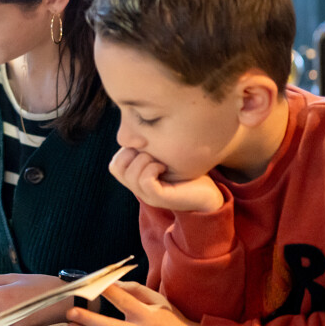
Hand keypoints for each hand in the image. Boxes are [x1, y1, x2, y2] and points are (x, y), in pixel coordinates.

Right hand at [109, 147, 223, 212]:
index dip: (125, 150)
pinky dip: (152, 169)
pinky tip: (163, 167)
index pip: (114, 164)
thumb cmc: (189, 171)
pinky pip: (145, 182)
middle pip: (115, 169)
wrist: (209, 194)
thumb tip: (137, 127)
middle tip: (150, 153)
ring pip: (130, 175)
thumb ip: (150, 146)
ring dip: (143, 161)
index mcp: (137, 180)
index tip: (145, 146)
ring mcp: (148, 195)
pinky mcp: (161, 198)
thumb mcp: (164, 155)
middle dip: (130, 154)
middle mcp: (139, 189)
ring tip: (159, 161)